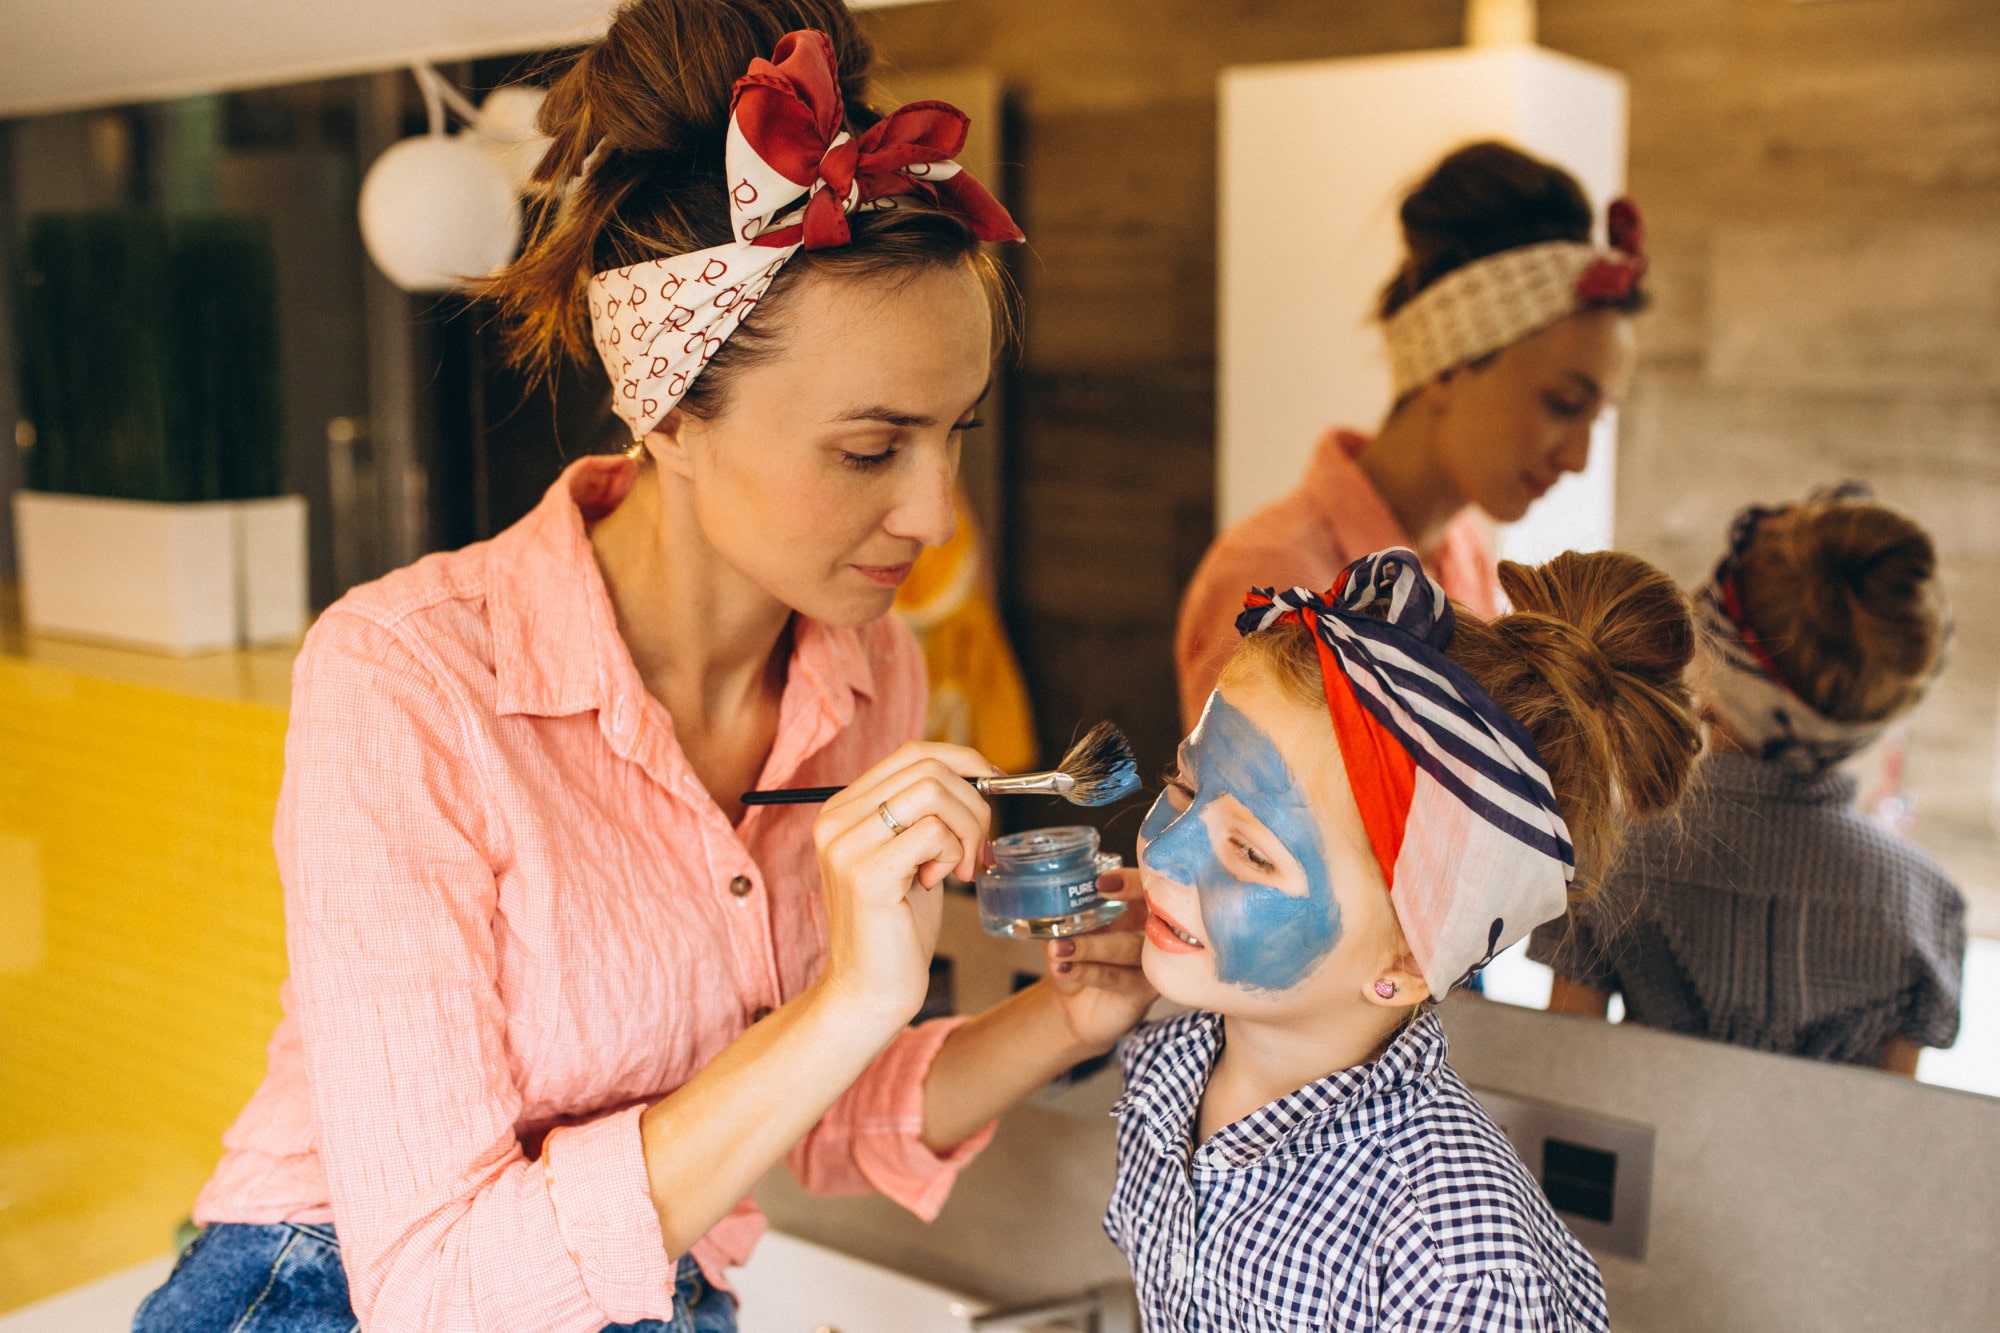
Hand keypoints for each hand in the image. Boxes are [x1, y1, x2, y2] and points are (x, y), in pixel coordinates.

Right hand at [812, 742, 997, 1027]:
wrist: (870, 991)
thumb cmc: (898, 928)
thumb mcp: (913, 856)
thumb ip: (927, 815)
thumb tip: (979, 775)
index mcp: (843, 810)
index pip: (912, 753)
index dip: (963, 760)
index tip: (993, 786)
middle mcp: (836, 820)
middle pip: (928, 769)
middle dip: (974, 805)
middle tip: (979, 849)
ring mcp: (846, 845)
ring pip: (934, 793)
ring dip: (966, 830)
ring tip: (961, 870)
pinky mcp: (866, 874)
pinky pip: (933, 833)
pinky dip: (953, 855)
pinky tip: (939, 884)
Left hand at [1043, 868, 1155, 1053]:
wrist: (1078, 1009)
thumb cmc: (1078, 963)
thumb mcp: (1068, 934)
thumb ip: (1063, 918)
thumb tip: (1046, 904)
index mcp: (1137, 910)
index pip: (1146, 887)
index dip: (1131, 879)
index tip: (1104, 881)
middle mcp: (1152, 933)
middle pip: (1153, 910)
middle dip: (1131, 895)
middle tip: (1100, 891)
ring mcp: (1152, 963)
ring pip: (1127, 948)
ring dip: (1091, 945)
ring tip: (1059, 947)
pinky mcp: (1144, 991)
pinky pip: (1117, 977)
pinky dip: (1088, 971)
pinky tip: (1064, 968)